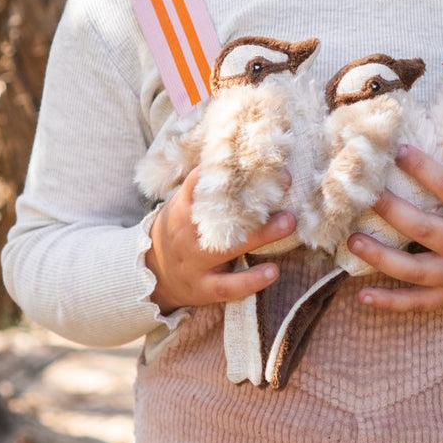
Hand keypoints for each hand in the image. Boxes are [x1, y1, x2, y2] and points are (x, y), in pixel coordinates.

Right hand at [146, 167, 295, 315]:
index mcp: (182, 208)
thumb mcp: (184, 205)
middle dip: (253, 200)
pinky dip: (251, 280)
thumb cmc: (179, 231)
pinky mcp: (203, 287)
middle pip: (220, 215)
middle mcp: (187, 234)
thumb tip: (242, 154)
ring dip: (261, 235)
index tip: (254, 158)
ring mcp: (195, 262)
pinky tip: (273, 271)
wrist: (153, 275)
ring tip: (289, 222)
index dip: (225, 169)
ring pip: (227, 248)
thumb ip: (208, 186)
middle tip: (285, 185)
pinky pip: (229, 285)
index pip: (199, 182)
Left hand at [346, 144, 442, 324]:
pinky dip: (390, 302)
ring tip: (352, 241)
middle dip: (391, 211)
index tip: (399, 151)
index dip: (424, 168)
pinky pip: (418, 303)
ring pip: (412, 270)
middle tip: (365, 194)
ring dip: (380, 257)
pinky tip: (363, 296)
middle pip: (423, 228)